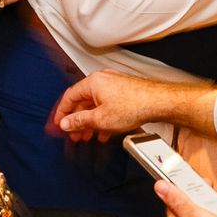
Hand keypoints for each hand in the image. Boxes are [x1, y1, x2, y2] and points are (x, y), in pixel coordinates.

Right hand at [54, 70, 178, 140]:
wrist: (158, 102)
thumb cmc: (135, 105)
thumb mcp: (100, 119)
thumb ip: (79, 121)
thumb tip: (66, 123)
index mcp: (93, 82)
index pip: (69, 97)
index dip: (61, 113)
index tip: (58, 124)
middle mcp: (102, 81)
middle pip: (82, 102)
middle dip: (76, 121)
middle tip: (72, 134)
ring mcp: (113, 86)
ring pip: (95, 105)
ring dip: (90, 122)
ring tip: (87, 136)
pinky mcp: (123, 92)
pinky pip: (106, 105)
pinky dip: (102, 118)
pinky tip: (104, 132)